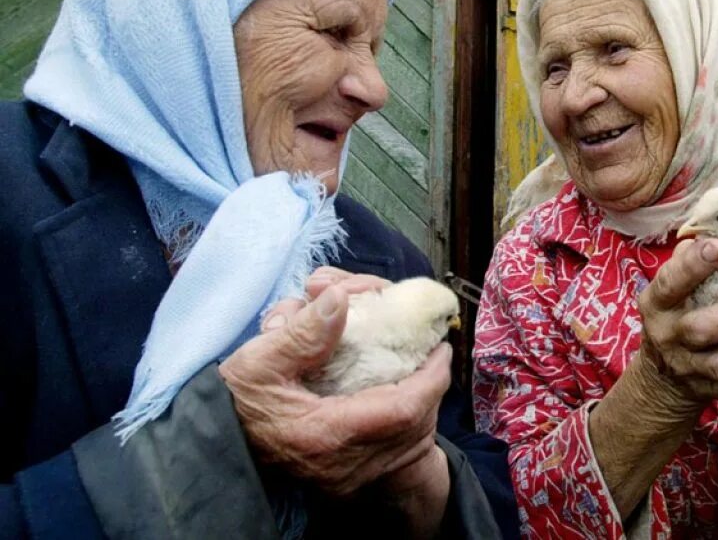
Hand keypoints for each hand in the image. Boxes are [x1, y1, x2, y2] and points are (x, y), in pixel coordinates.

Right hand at [219, 269, 450, 496]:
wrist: (218, 446)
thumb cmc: (236, 403)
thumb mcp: (257, 361)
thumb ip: (301, 332)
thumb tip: (340, 298)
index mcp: (326, 433)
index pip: (404, 409)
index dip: (431, 376)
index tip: (439, 347)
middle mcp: (344, 464)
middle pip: (415, 423)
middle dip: (429, 381)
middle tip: (431, 349)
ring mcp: (348, 477)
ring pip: (410, 438)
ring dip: (419, 397)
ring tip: (418, 364)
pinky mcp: (347, 479)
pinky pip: (396, 448)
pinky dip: (404, 415)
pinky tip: (395, 388)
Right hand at [638, 238, 717, 403]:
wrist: (667, 373)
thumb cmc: (680, 308)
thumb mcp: (673, 283)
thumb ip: (695, 256)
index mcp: (657, 303)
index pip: (668, 284)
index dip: (691, 267)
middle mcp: (669, 337)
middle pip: (701, 330)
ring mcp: (691, 370)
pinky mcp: (714, 393)